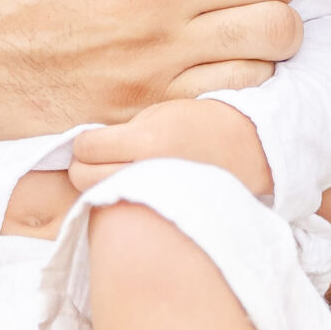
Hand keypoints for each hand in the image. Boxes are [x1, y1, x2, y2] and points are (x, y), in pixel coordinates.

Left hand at [68, 97, 271, 196]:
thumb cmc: (199, 124)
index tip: (100, 140)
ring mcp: (153, 197)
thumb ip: (122, 134)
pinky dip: (120, 204)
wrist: (248, 149)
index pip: (86, 147)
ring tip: (121, 176)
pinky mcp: (160, 214)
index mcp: (147, 140)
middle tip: (106, 159)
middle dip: (87, 166)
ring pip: (95, 200)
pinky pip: (119, 215)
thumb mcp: (159, 115)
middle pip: (82, 177)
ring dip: (100, 187)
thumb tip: (84, 151)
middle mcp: (146, 172)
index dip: (88, 142)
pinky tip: (134, 194)